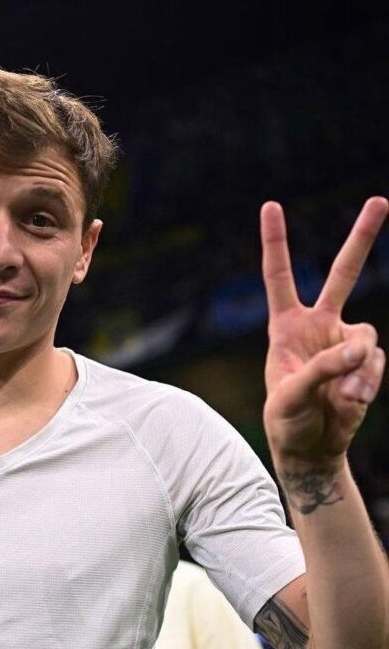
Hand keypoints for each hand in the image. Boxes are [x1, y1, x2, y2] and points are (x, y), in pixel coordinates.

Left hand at [261, 196, 386, 468]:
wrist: (311, 447)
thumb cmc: (287, 419)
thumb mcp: (291, 394)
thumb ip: (323, 367)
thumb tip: (362, 349)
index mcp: (285, 326)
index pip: (280, 276)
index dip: (276, 242)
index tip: (271, 205)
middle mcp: (318, 326)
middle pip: (344, 274)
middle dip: (363, 238)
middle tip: (378, 201)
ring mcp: (345, 342)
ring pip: (366, 336)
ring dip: (358, 367)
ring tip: (347, 395)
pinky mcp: (366, 363)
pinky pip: (375, 363)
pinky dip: (367, 382)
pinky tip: (352, 400)